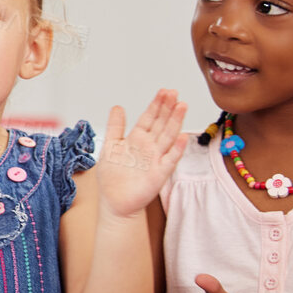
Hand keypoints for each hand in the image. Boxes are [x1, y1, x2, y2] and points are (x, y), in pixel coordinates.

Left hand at [96, 89, 187, 219]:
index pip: (149, 118)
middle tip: (174, 93)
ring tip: (182, 106)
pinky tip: (182, 137)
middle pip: (161, 123)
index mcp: (137, 139)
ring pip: (168, 136)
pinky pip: (170, 160)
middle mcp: (149, 146)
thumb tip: (118, 106)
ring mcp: (157, 159)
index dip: (156, 105)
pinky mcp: (160, 174)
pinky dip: (176, 149)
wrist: (115, 201)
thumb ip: (115, 127)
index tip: (164, 91)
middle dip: (168, 108)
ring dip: (175, 122)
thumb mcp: (110, 147)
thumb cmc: (113, 176)